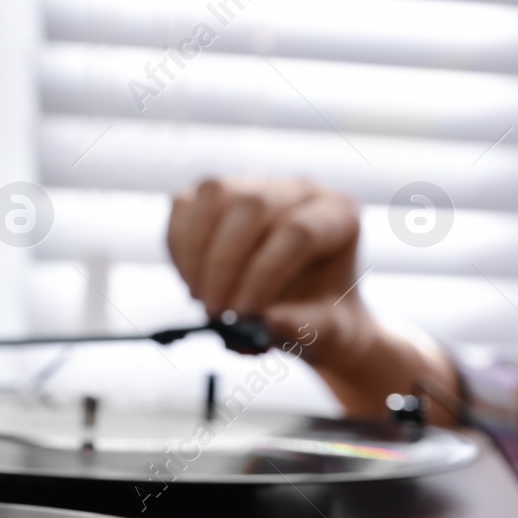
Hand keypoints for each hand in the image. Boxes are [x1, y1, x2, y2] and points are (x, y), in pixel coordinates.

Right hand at [167, 178, 369, 368]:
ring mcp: (257, 185)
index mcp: (338, 216)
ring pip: (214, 192)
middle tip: (215, 311)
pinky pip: (186, 203)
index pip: (296, 231)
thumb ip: (303, 328)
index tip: (242, 315)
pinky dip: (179, 244)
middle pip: (251, 205)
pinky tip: (190, 280)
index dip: (263, 273)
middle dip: (224, 262)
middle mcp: (300, 191)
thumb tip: (263, 322)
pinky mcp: (220, 196)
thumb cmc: (325, 318)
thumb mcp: (329, 333)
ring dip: (196, 250)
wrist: (311, 312)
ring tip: (200, 297)